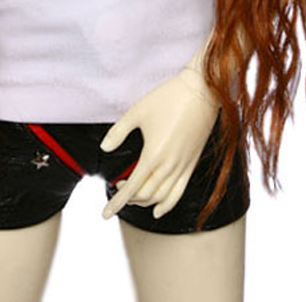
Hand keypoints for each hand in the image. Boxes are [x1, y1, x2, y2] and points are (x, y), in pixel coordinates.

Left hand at [98, 68, 218, 220]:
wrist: (201, 90)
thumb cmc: (167, 97)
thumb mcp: (137, 111)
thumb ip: (118, 132)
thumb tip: (104, 148)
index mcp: (153, 154)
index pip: (132, 188)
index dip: (117, 202)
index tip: (104, 214)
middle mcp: (169, 166)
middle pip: (145, 196)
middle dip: (128, 199)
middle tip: (117, 188)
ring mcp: (183, 166)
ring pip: (161, 197)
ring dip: (144, 202)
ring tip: (132, 197)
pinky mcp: (193, 164)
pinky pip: (179, 193)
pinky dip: (167, 205)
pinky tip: (157, 211)